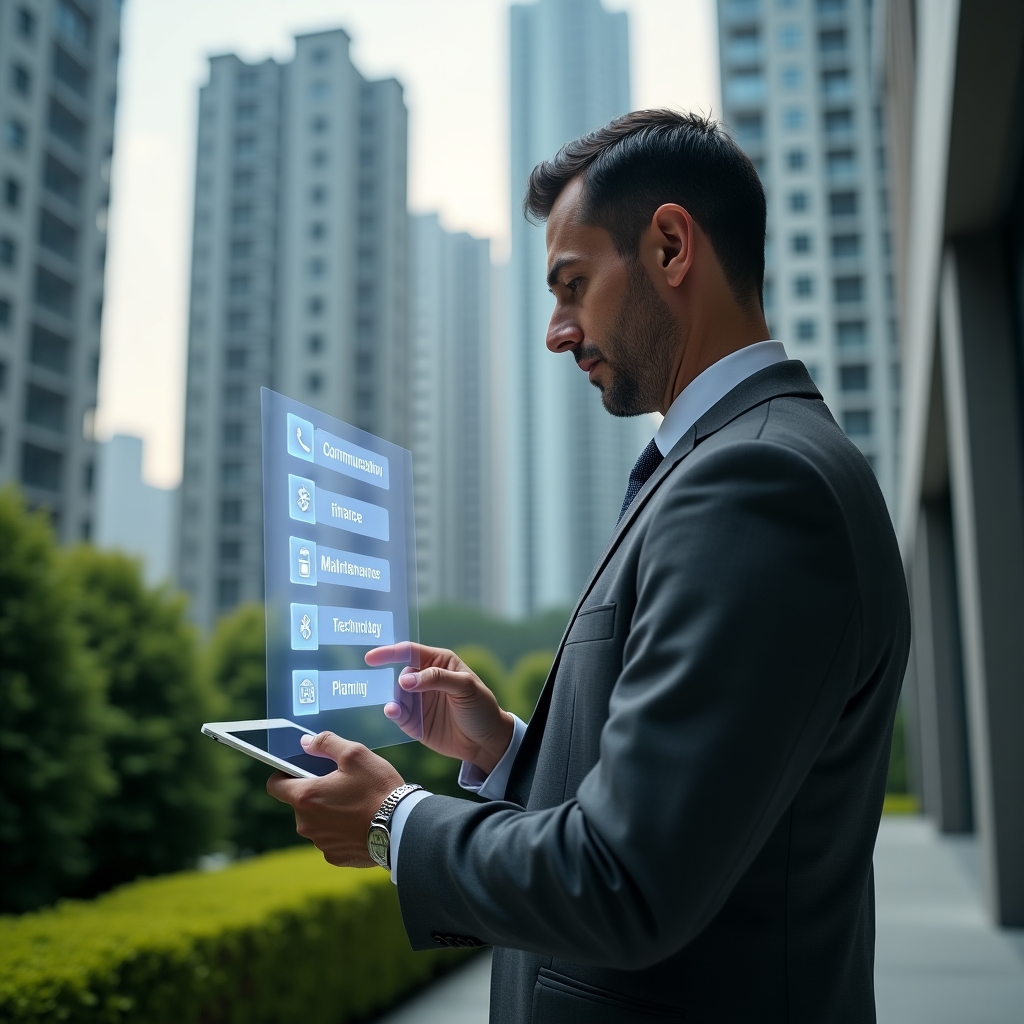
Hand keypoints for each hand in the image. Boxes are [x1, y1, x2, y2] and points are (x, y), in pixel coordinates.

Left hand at [266, 731, 402, 866]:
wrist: (401, 827)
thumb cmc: (377, 788)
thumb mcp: (355, 754)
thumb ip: (326, 743)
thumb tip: (305, 742)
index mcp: (306, 797)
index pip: (275, 785)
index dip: (284, 774)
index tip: (299, 770)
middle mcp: (306, 824)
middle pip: (300, 804)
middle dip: (315, 793)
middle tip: (341, 784)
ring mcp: (320, 843)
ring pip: (316, 822)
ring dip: (328, 812)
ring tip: (355, 804)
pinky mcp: (335, 857)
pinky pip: (331, 839)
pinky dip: (341, 830)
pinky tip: (360, 823)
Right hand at [367, 642, 513, 774]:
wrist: (487, 741)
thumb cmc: (481, 707)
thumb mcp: (465, 687)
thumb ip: (437, 678)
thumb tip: (405, 678)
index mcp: (438, 663)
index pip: (410, 652)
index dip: (389, 652)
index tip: (370, 658)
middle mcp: (425, 679)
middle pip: (400, 674)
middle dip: (392, 680)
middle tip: (396, 690)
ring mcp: (419, 701)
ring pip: (396, 695)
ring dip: (394, 699)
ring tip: (396, 707)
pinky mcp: (415, 721)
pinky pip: (398, 714)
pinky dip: (394, 712)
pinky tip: (393, 712)